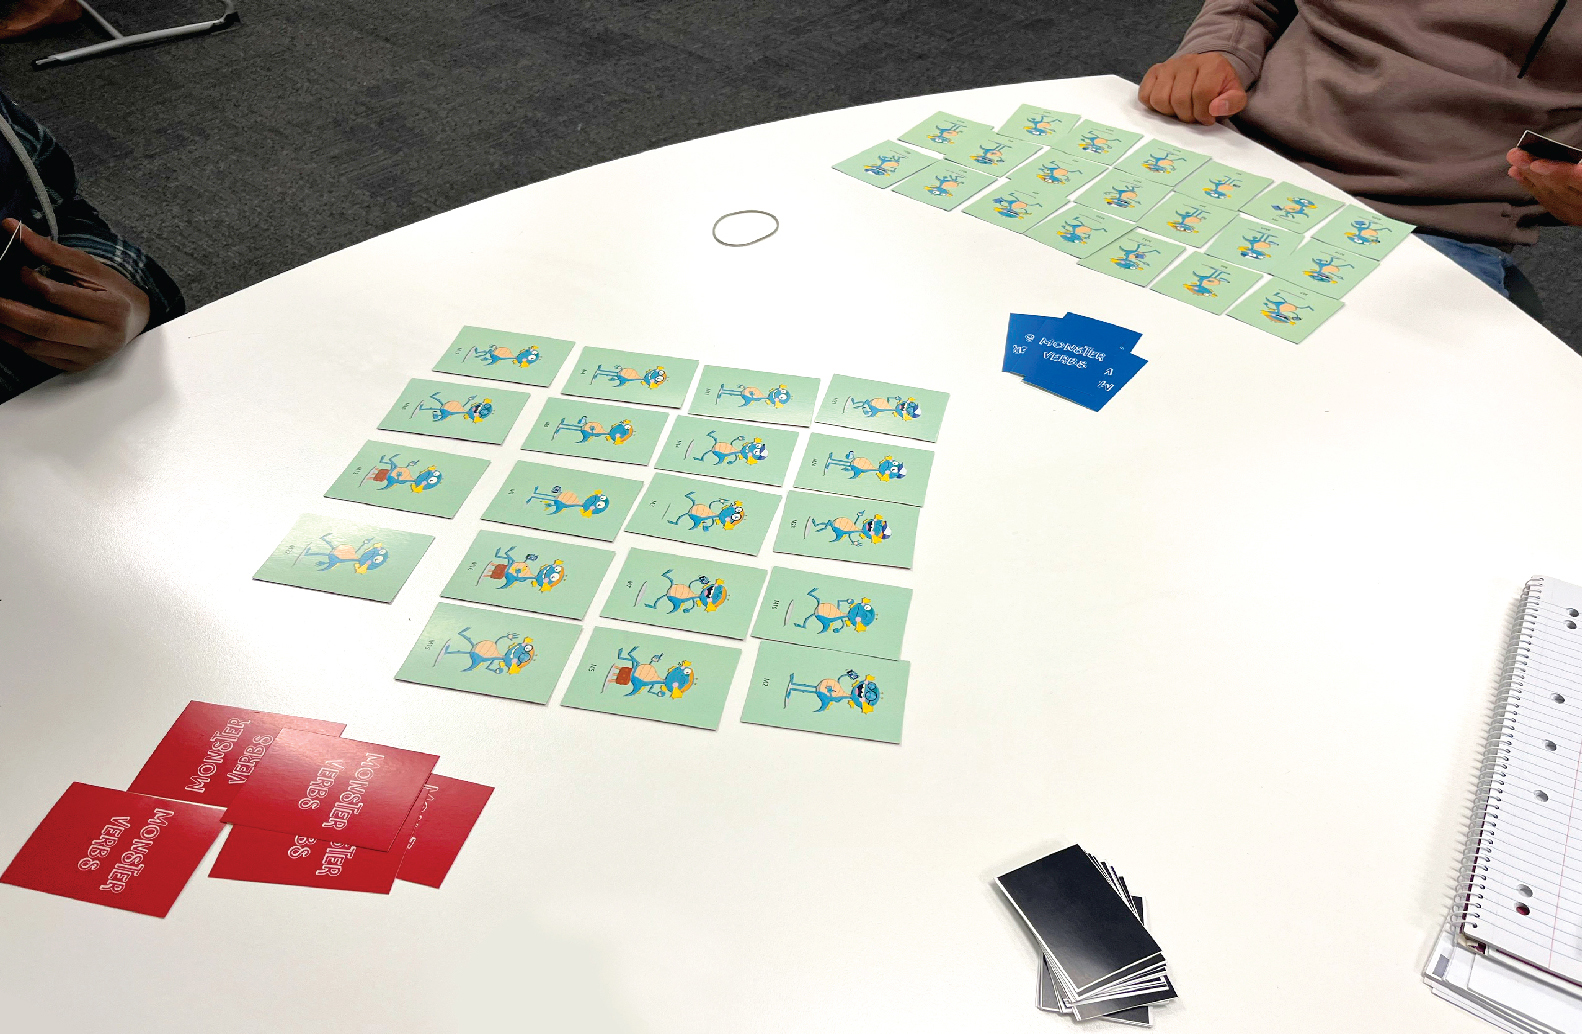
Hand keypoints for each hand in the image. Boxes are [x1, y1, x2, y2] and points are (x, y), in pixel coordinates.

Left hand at [0, 218, 149, 372]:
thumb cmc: (113, 291)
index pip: (60, 296)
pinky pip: (40, 356)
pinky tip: (6, 326)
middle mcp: (102, 337)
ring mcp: (90, 356)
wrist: (137, 321)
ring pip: (37, 346)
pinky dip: (17, 340)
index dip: (32, 282)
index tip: (17, 269)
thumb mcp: (89, 267)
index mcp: (111, 309)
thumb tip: (13, 228)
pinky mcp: (77, 366)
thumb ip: (51, 250)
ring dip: (6, 328)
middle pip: (45, 326)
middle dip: (8, 311)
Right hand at [1139, 53, 1247, 125]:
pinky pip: (1145, 95)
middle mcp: (1187, 61)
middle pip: (1179, 99)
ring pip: (1160, 99)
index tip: (1208, 118)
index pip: (1202, 93)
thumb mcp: (1235, 95)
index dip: (1203, 113)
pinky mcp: (1154, 72)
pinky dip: (1154, 106)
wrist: (1206, 71)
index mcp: (1211, 64)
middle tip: (1194, 115)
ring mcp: (1168, 66)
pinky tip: (1168, 104)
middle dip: (1187, 115)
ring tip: (1181, 110)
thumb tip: (1214, 109)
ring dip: (1170, 112)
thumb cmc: (1219, 88)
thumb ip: (1232, 103)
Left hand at [1508, 148, 1581, 225]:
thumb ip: (1578, 169)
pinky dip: (1533, 187)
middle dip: (1535, 170)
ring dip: (1530, 178)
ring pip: (1552, 195)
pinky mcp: (1572, 217)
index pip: (1579, 180)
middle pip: (1560, 187)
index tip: (1537, 164)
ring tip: (1515, 162)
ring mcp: (1579, 213)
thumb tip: (1574, 158)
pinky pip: (1549, 202)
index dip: (1558, 172)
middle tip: (1516, 155)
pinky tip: (1520, 176)